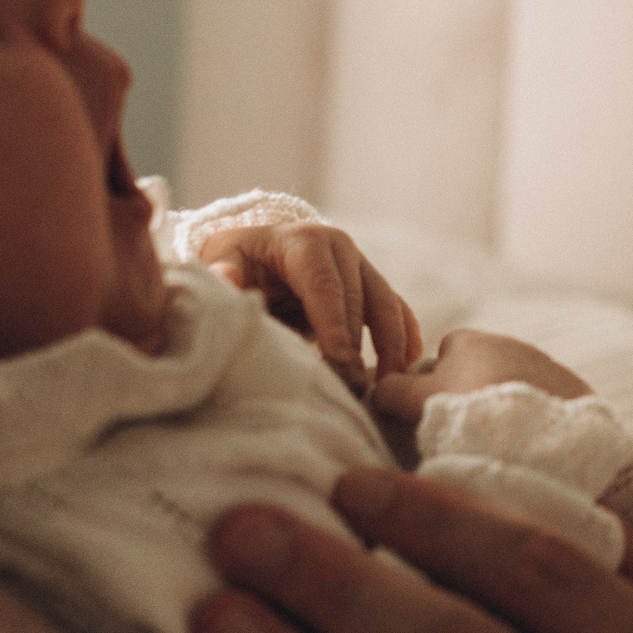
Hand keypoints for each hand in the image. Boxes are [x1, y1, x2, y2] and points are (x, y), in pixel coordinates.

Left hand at [199, 222, 421, 392]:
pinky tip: (407, 365)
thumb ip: (224, 275)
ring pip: (386, 304)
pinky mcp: (371, 282)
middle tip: (356, 391)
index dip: (336, 328)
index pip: (326, 287)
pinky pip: (396, 308)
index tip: (342, 367)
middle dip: (359, 348)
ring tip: (387, 385)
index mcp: (305, 241)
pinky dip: (404, 336)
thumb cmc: (238, 260)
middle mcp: (340, 247)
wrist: (254, 249)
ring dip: (392, 346)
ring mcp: (360, 264)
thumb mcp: (224, 261)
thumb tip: (225, 280)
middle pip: (359, 300)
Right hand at [369, 329, 594, 435]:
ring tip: (496, 446)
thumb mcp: (417, 401)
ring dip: (502, 411)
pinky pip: (543, 405)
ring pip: (511, 390)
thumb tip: (376, 390)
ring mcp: (546, 368)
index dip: (431, 385)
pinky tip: (528, 447)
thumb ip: (392, 391)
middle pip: (479, 372)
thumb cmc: (469, 412)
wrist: (544, 436)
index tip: (430, 415)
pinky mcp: (575, 394)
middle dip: (469, 396)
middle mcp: (511, 345)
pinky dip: (532, 422)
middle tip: (461, 434)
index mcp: (470, 340)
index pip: (442, 355)